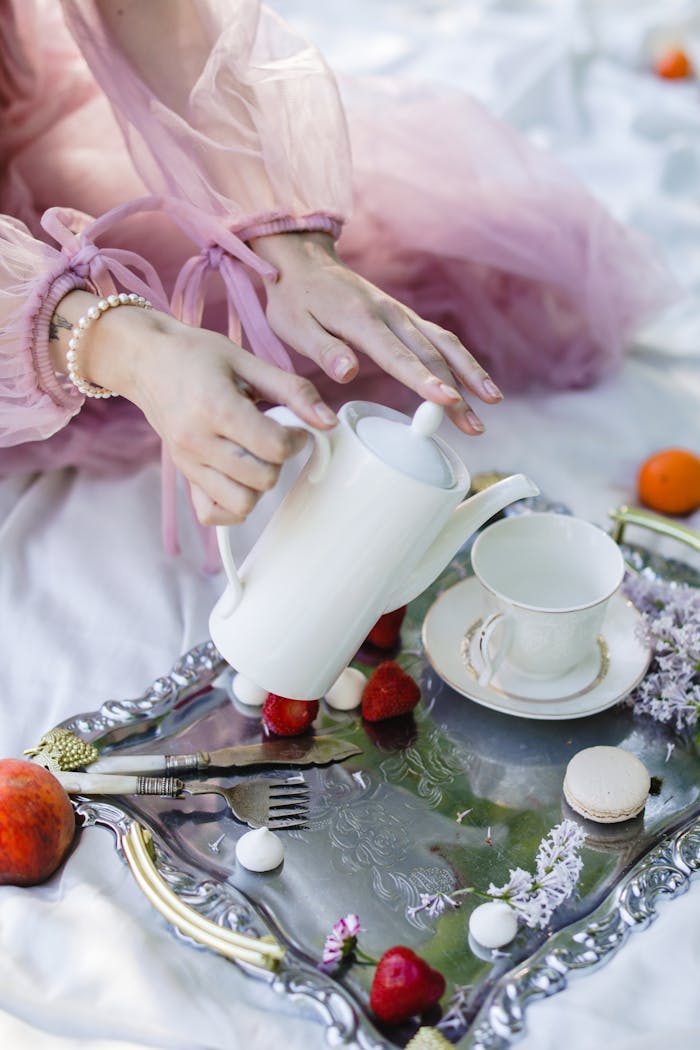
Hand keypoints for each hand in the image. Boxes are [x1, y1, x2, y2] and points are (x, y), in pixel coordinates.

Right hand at [50, 291, 336, 524]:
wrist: (145, 360)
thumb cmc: (195, 355)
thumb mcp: (247, 360)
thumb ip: (293, 390)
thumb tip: (328, 421)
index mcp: (216, 408)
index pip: (274, 447)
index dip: (298, 439)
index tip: (295, 427)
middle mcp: (197, 442)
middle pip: (262, 479)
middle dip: (279, 460)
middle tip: (273, 438)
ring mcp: (187, 463)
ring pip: (241, 503)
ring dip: (258, 484)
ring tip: (254, 456)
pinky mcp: (183, 475)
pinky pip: (212, 515)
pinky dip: (232, 505)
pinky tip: (239, 478)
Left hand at [250, 231, 502, 433]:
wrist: (303, 263)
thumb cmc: (295, 300)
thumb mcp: (295, 326)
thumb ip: (323, 350)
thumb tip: (347, 373)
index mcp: (362, 319)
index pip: (398, 356)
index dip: (424, 380)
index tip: (448, 401)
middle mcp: (390, 314)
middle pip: (433, 354)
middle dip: (459, 390)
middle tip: (476, 425)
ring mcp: (401, 315)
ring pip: (444, 344)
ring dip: (470, 373)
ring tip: (492, 402)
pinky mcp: (405, 319)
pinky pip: (440, 339)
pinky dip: (461, 360)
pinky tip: (474, 382)